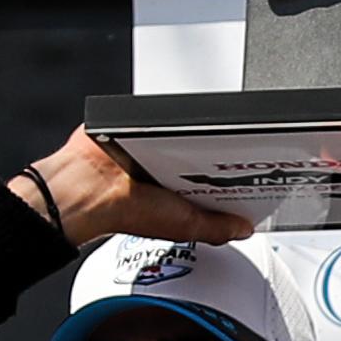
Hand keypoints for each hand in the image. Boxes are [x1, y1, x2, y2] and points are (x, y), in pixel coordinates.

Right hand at [19, 127, 251, 246]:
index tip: (253, 168)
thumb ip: (216, 228)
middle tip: (239, 142)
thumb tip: (244, 228)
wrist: (88, 189)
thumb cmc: (124, 210)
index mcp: (177, 195)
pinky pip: (158, 113)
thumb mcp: (184, 226)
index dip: (234, 175)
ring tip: (211, 126)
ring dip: (195, 128)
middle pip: (204, 152)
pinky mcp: (135, 126)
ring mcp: (151, 147)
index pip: (213, 181)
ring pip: (185, 130)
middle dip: (219, 148)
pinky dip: (169, 114)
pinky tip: (182, 115)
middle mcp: (165, 170)